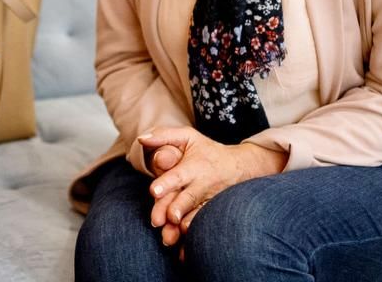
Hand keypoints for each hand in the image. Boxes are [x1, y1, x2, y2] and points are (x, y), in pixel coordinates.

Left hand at [139, 128, 287, 246]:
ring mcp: (208, 201)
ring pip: (196, 215)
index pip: (178, 176)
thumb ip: (163, 136)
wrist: (240, 166)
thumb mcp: (188, 137)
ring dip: (185, 225)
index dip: (167, 183)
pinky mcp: (212, 213)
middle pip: (187, 198)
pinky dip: (197, 234)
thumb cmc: (207, 151)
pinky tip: (185, 244)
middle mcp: (201, 185)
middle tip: (165, 218)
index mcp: (192, 167)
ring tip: (172, 234)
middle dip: (176, 208)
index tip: (154, 191)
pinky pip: (205, 224)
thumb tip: (141, 139)